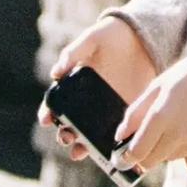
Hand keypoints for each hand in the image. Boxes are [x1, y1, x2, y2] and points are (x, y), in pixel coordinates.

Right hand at [39, 14, 156, 164]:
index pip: (55, 104)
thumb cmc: (110, 35)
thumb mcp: (92, 38)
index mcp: (73, 84)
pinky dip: (109, 144)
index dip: (48, 113)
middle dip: (65, 135)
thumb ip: (73, 52)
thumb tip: (55, 73)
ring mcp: (104, 110)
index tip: (46, 119)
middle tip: (66, 137)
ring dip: (83, 146)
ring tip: (80, 151)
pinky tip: (108, 149)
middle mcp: (86, 101)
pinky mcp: (124, 113)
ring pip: (90, 134)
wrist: (141, 37)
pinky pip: (115, 132)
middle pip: (70, 125)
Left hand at [113, 44, 186, 174]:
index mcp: (160, 115)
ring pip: (172, 160)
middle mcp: (178, 132)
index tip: (125, 155)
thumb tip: (119, 136)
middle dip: (145, 154)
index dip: (127, 156)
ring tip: (178, 126)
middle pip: (151, 161)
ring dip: (168, 150)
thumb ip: (136, 111)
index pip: (136, 152)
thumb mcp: (158, 85)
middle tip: (151, 139)